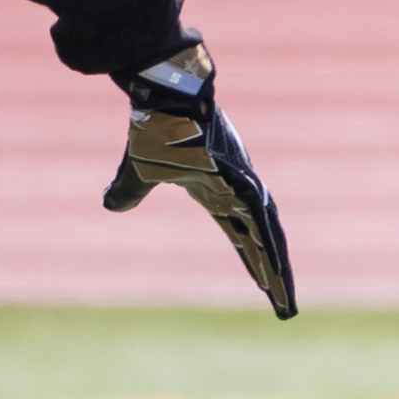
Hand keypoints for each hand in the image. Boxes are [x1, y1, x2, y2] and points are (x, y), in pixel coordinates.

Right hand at [105, 40, 295, 318]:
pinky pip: (257, 216)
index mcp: (217, 192)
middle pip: (261, 238)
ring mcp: (241, 181)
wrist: (162, 90)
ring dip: (276, 267)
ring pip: (266, 232)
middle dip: (274, 272)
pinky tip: (275, 266)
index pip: (241, 234)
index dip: (253, 259)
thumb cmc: (154, 125)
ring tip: (286, 300)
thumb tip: (111, 205)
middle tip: (287, 307)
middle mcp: (237, 188)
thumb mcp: (138, 171)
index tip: (265, 284)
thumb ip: (129, 190)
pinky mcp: (238, 175)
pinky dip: (266, 243)